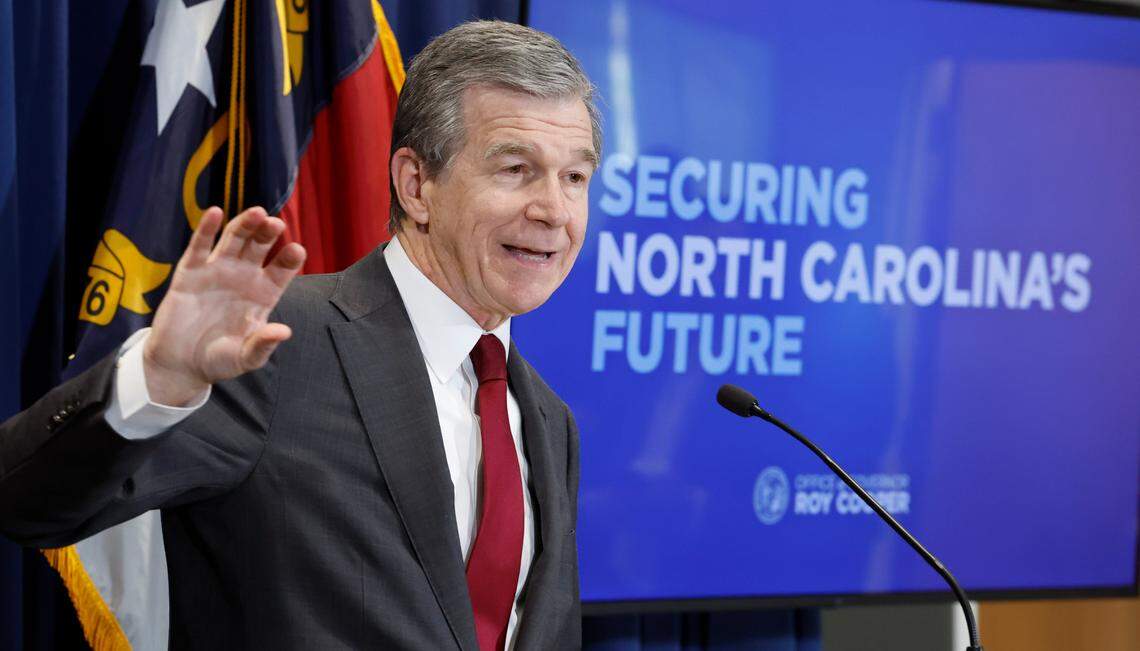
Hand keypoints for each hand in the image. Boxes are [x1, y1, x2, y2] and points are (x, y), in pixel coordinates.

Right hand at [142, 206, 305, 405]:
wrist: (181, 365)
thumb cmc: (219, 361)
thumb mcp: (245, 358)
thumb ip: (262, 344)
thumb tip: (284, 331)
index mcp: (263, 295)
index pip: (281, 270)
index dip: (289, 259)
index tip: (297, 250)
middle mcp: (243, 277)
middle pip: (260, 247)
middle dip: (268, 233)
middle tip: (276, 223)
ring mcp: (217, 272)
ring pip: (234, 240)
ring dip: (245, 224)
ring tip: (257, 212)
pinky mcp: (190, 272)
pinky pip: (199, 246)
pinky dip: (206, 229)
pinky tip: (215, 213)